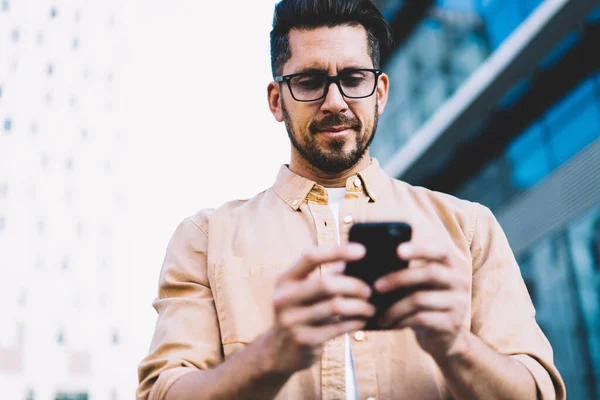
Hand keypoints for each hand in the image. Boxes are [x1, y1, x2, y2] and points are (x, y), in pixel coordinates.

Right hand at [266, 244, 375, 375]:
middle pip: (325, 283)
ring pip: (335, 306)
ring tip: (370, 308)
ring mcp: (292, 321)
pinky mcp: (304, 340)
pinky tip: (362, 320)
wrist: (279, 352)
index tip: (362, 251)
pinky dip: (355, 322)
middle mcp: (283, 299)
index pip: (310, 257)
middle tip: (369, 290)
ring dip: (359, 306)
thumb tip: (353, 260)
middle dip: (353, 285)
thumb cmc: (300, 314)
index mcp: (284, 280)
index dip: (337, 251)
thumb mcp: (303, 292)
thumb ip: (326, 276)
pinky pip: (338, 327)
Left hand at [374, 242, 470, 358]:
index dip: (420, 249)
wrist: (442, 338)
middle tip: (376, 286)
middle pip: (430, 273)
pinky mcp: (452, 324)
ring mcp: (458, 304)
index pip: (440, 251)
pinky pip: (421, 318)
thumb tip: (377, 265)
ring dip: (394, 307)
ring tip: (379, 314)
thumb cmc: (423, 304)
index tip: (398, 250)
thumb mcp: (419, 286)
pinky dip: (401, 320)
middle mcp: (459, 282)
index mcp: (451, 267)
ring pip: (420, 299)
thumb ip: (408, 273)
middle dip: (399, 278)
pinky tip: (389, 324)